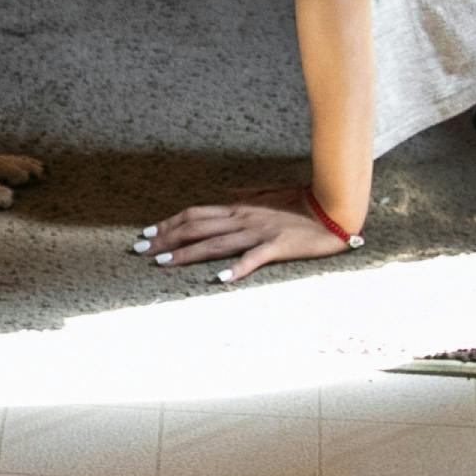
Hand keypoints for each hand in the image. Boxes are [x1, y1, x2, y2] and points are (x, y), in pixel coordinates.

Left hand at [135, 186, 353, 282]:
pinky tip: (219, 280)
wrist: (335, 208)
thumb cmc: (303, 203)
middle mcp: (243, 218)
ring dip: (186, 254)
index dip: (169, 223)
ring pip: (216, 243)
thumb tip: (226, 195)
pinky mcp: (278, 246)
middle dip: (165, 239)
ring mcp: (259, 232)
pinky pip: (253, 258)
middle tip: (139, 250)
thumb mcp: (269, 195)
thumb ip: (246, 196)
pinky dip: (236, 269)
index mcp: (239, 208)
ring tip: (162, 263)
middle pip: (196, 228)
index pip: (195, 214)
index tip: (147, 233)